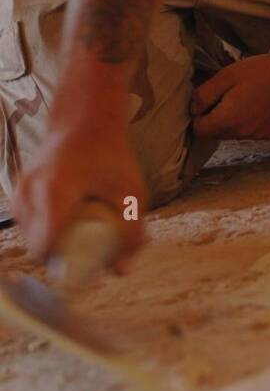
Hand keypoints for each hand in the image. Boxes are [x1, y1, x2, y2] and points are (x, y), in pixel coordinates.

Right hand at [11, 121, 147, 271]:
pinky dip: (41, 228)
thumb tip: (120, 271)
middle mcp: (30, 191)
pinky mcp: (17, 188)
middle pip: (36, 245)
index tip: (84, 268)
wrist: (84, 119)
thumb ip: (131, 231)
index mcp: (55, 192)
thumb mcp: (130, 192)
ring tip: (76, 238)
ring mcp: (20, 189)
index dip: (62, 265)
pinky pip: (25, 221)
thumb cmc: (110, 154)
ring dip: (48, 242)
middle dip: (58, 257)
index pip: (44, 246)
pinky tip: (63, 224)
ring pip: (28, 234)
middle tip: (85, 255)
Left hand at [190, 53, 269, 139]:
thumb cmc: (257, 71)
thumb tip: (193, 110)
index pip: (199, 131)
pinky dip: (246, 123)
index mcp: (229, 120)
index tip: (207, 101)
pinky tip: (254, 106)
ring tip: (242, 99)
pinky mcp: (268, 134)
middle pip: (215, 134)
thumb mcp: (225, 76)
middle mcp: (242, 133)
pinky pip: (247, 133)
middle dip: (214, 119)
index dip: (198, 116)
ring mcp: (257, 135)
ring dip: (230, 122)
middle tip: (225, 96)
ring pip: (231, 134)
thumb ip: (203, 95)